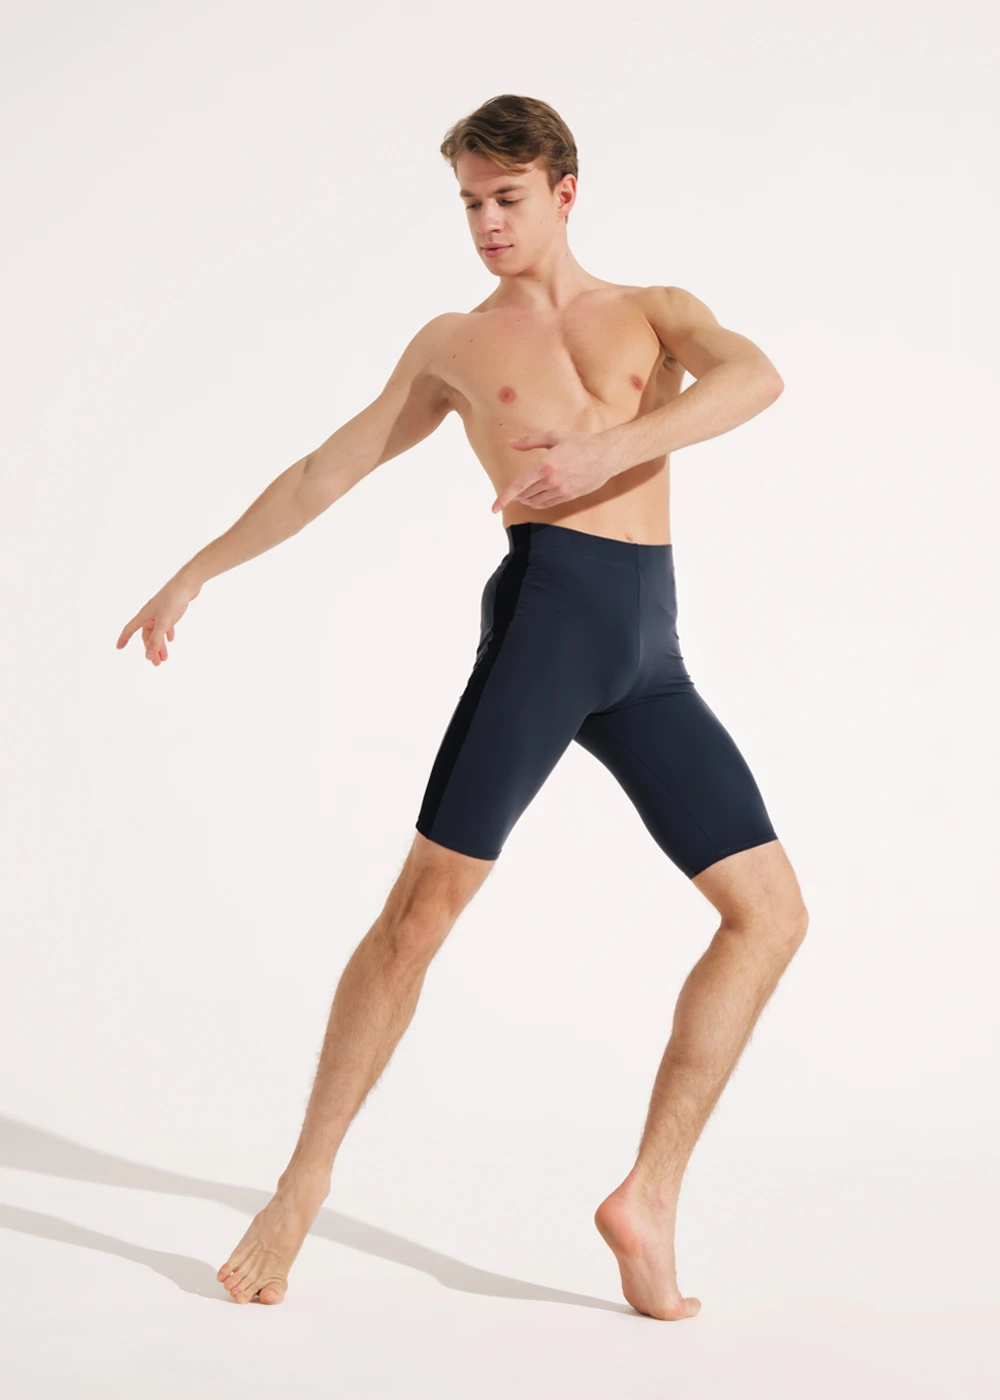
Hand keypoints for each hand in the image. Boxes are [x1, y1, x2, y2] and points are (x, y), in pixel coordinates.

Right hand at [116, 574, 200, 666]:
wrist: (187, 584)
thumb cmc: (173, 600)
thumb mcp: (164, 622)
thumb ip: (156, 640)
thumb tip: (148, 656)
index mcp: (144, 616)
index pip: (129, 629)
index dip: (123, 639)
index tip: (119, 647)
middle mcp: (149, 614)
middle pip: (146, 635)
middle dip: (150, 650)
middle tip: (156, 663)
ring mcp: (160, 612)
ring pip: (157, 632)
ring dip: (160, 645)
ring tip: (164, 658)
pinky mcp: (170, 610)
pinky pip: (165, 625)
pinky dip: (167, 633)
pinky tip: (171, 639)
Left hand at [491, 429, 613, 513]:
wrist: (606, 455)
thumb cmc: (581, 442)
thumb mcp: (554, 437)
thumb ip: (529, 441)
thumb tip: (511, 443)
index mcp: (545, 465)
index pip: (519, 485)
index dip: (504, 498)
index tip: (494, 508)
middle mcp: (552, 481)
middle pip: (525, 495)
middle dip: (516, 495)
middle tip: (512, 493)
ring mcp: (561, 491)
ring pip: (535, 502)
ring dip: (526, 500)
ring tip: (522, 495)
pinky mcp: (569, 496)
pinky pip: (547, 504)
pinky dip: (538, 503)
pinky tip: (535, 499)